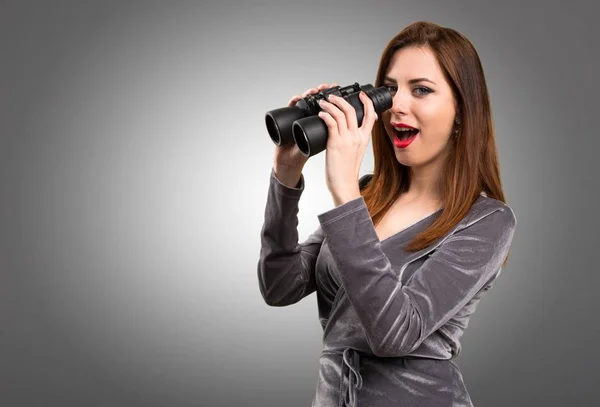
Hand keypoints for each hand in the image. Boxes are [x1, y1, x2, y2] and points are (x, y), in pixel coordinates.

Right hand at [273, 82, 337, 174]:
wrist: (288, 161)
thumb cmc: (303, 154)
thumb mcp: (321, 146)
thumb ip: (332, 137)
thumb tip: (348, 131)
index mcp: (320, 122)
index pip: (327, 106)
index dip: (333, 98)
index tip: (339, 91)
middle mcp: (309, 117)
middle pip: (316, 99)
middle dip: (323, 92)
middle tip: (328, 86)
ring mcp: (299, 117)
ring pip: (305, 101)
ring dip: (310, 93)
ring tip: (315, 90)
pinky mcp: (288, 119)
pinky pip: (291, 108)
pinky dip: (294, 101)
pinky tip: (298, 98)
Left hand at [317, 91, 377, 205]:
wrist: (344, 185)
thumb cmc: (346, 172)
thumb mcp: (355, 154)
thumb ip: (353, 141)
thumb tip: (345, 133)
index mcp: (363, 139)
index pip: (370, 116)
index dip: (366, 102)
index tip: (361, 94)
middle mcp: (357, 137)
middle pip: (352, 110)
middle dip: (341, 100)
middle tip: (333, 96)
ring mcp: (347, 139)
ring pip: (341, 113)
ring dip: (331, 105)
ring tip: (323, 102)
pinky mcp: (335, 143)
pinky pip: (331, 122)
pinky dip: (326, 115)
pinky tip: (321, 114)